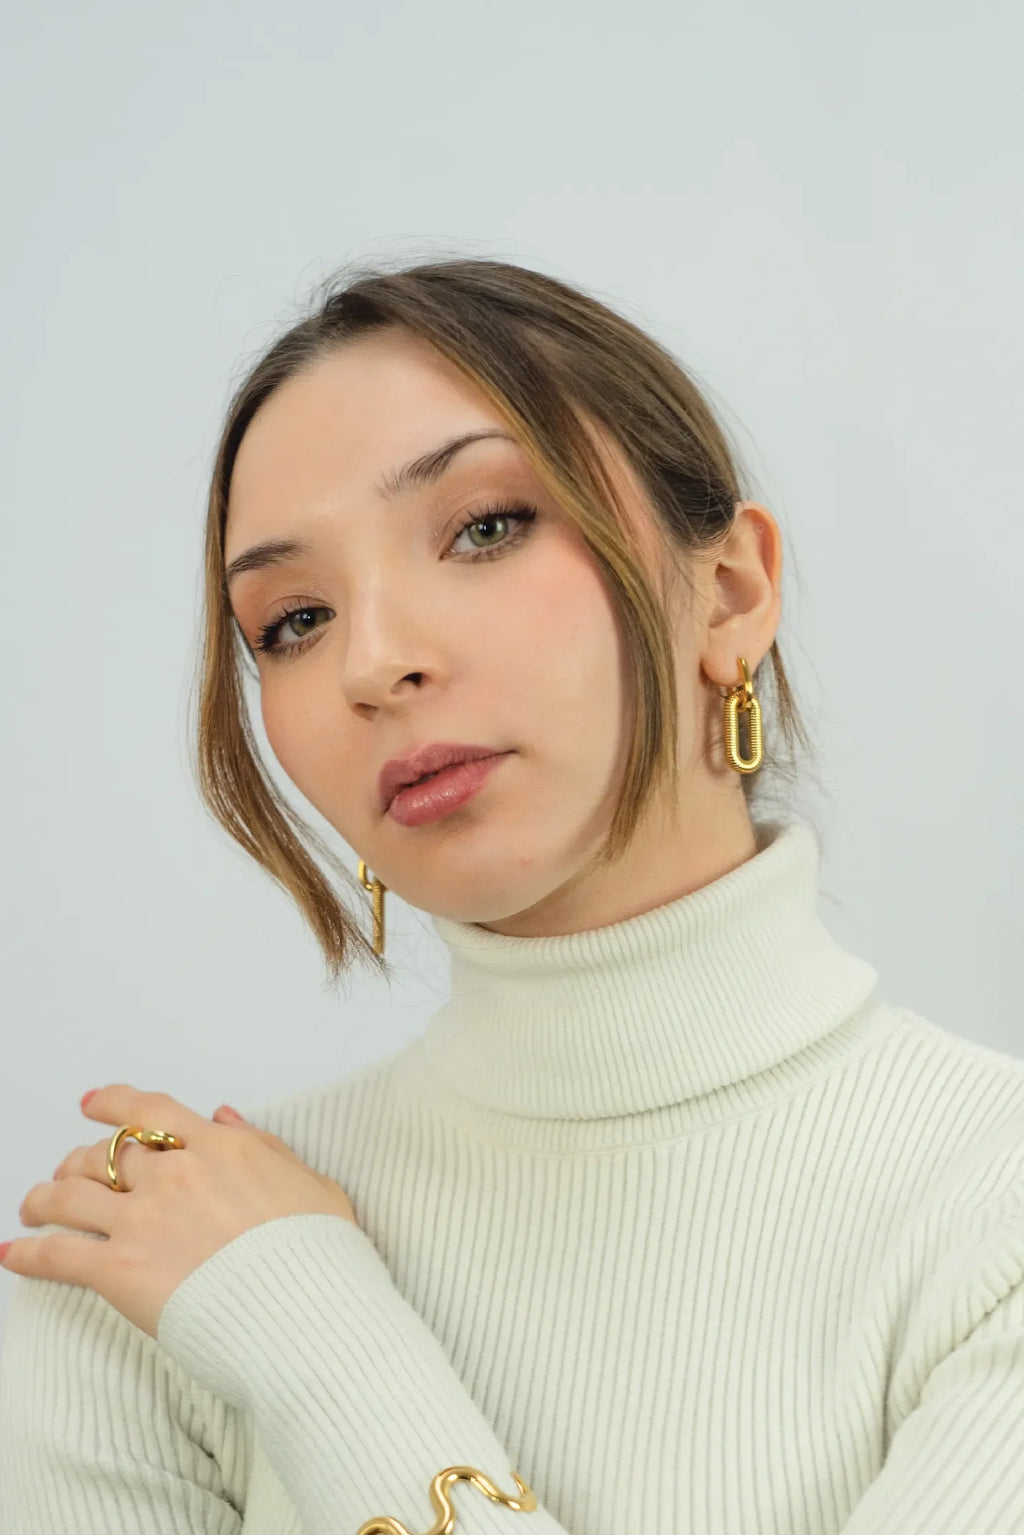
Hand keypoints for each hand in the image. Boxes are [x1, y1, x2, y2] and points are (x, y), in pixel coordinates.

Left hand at [0, 1084, 357, 1339]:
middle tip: (71, 1171)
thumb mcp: (311, 1183)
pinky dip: (28, 1254)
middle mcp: (174, 1175)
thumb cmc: (318, 1255)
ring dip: (45, 1198)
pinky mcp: (119, 1270)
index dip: (114, 1102)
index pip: (150, 1111)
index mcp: (219, 1149)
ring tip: (35, 1206)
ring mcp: (142, 1220)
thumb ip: (263, 1145)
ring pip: (70, 1194)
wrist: (304, 1310)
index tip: (94, 1102)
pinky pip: (57, 1255)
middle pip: (106, 1154)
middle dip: (82, 1161)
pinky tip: (12, 1254)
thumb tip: (225, 1117)